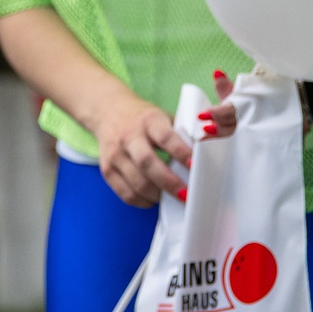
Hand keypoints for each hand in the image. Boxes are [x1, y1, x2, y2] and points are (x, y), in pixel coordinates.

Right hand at [91, 87, 191, 207]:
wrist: (108, 111)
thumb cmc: (144, 119)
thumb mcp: (163, 117)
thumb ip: (180, 135)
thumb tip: (206, 159)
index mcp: (148, 120)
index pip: (166, 138)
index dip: (182, 153)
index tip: (196, 168)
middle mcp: (129, 136)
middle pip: (148, 163)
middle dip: (169, 182)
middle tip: (186, 194)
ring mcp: (115, 153)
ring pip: (137, 182)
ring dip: (158, 196)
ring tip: (172, 198)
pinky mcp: (106, 169)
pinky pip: (126, 193)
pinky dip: (142, 201)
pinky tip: (154, 199)